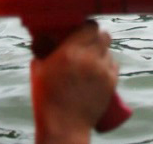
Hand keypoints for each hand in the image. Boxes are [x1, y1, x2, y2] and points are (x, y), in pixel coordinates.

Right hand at [31, 21, 117, 142]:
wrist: (64, 125)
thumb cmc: (47, 98)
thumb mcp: (39, 68)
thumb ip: (45, 50)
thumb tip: (46, 38)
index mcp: (70, 51)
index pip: (89, 26)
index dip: (86, 26)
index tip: (80, 30)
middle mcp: (89, 58)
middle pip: (103, 35)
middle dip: (96, 36)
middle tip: (87, 42)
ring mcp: (102, 71)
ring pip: (109, 50)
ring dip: (101, 51)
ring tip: (91, 59)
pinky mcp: (111, 84)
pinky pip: (114, 65)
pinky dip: (107, 64)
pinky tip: (98, 69)